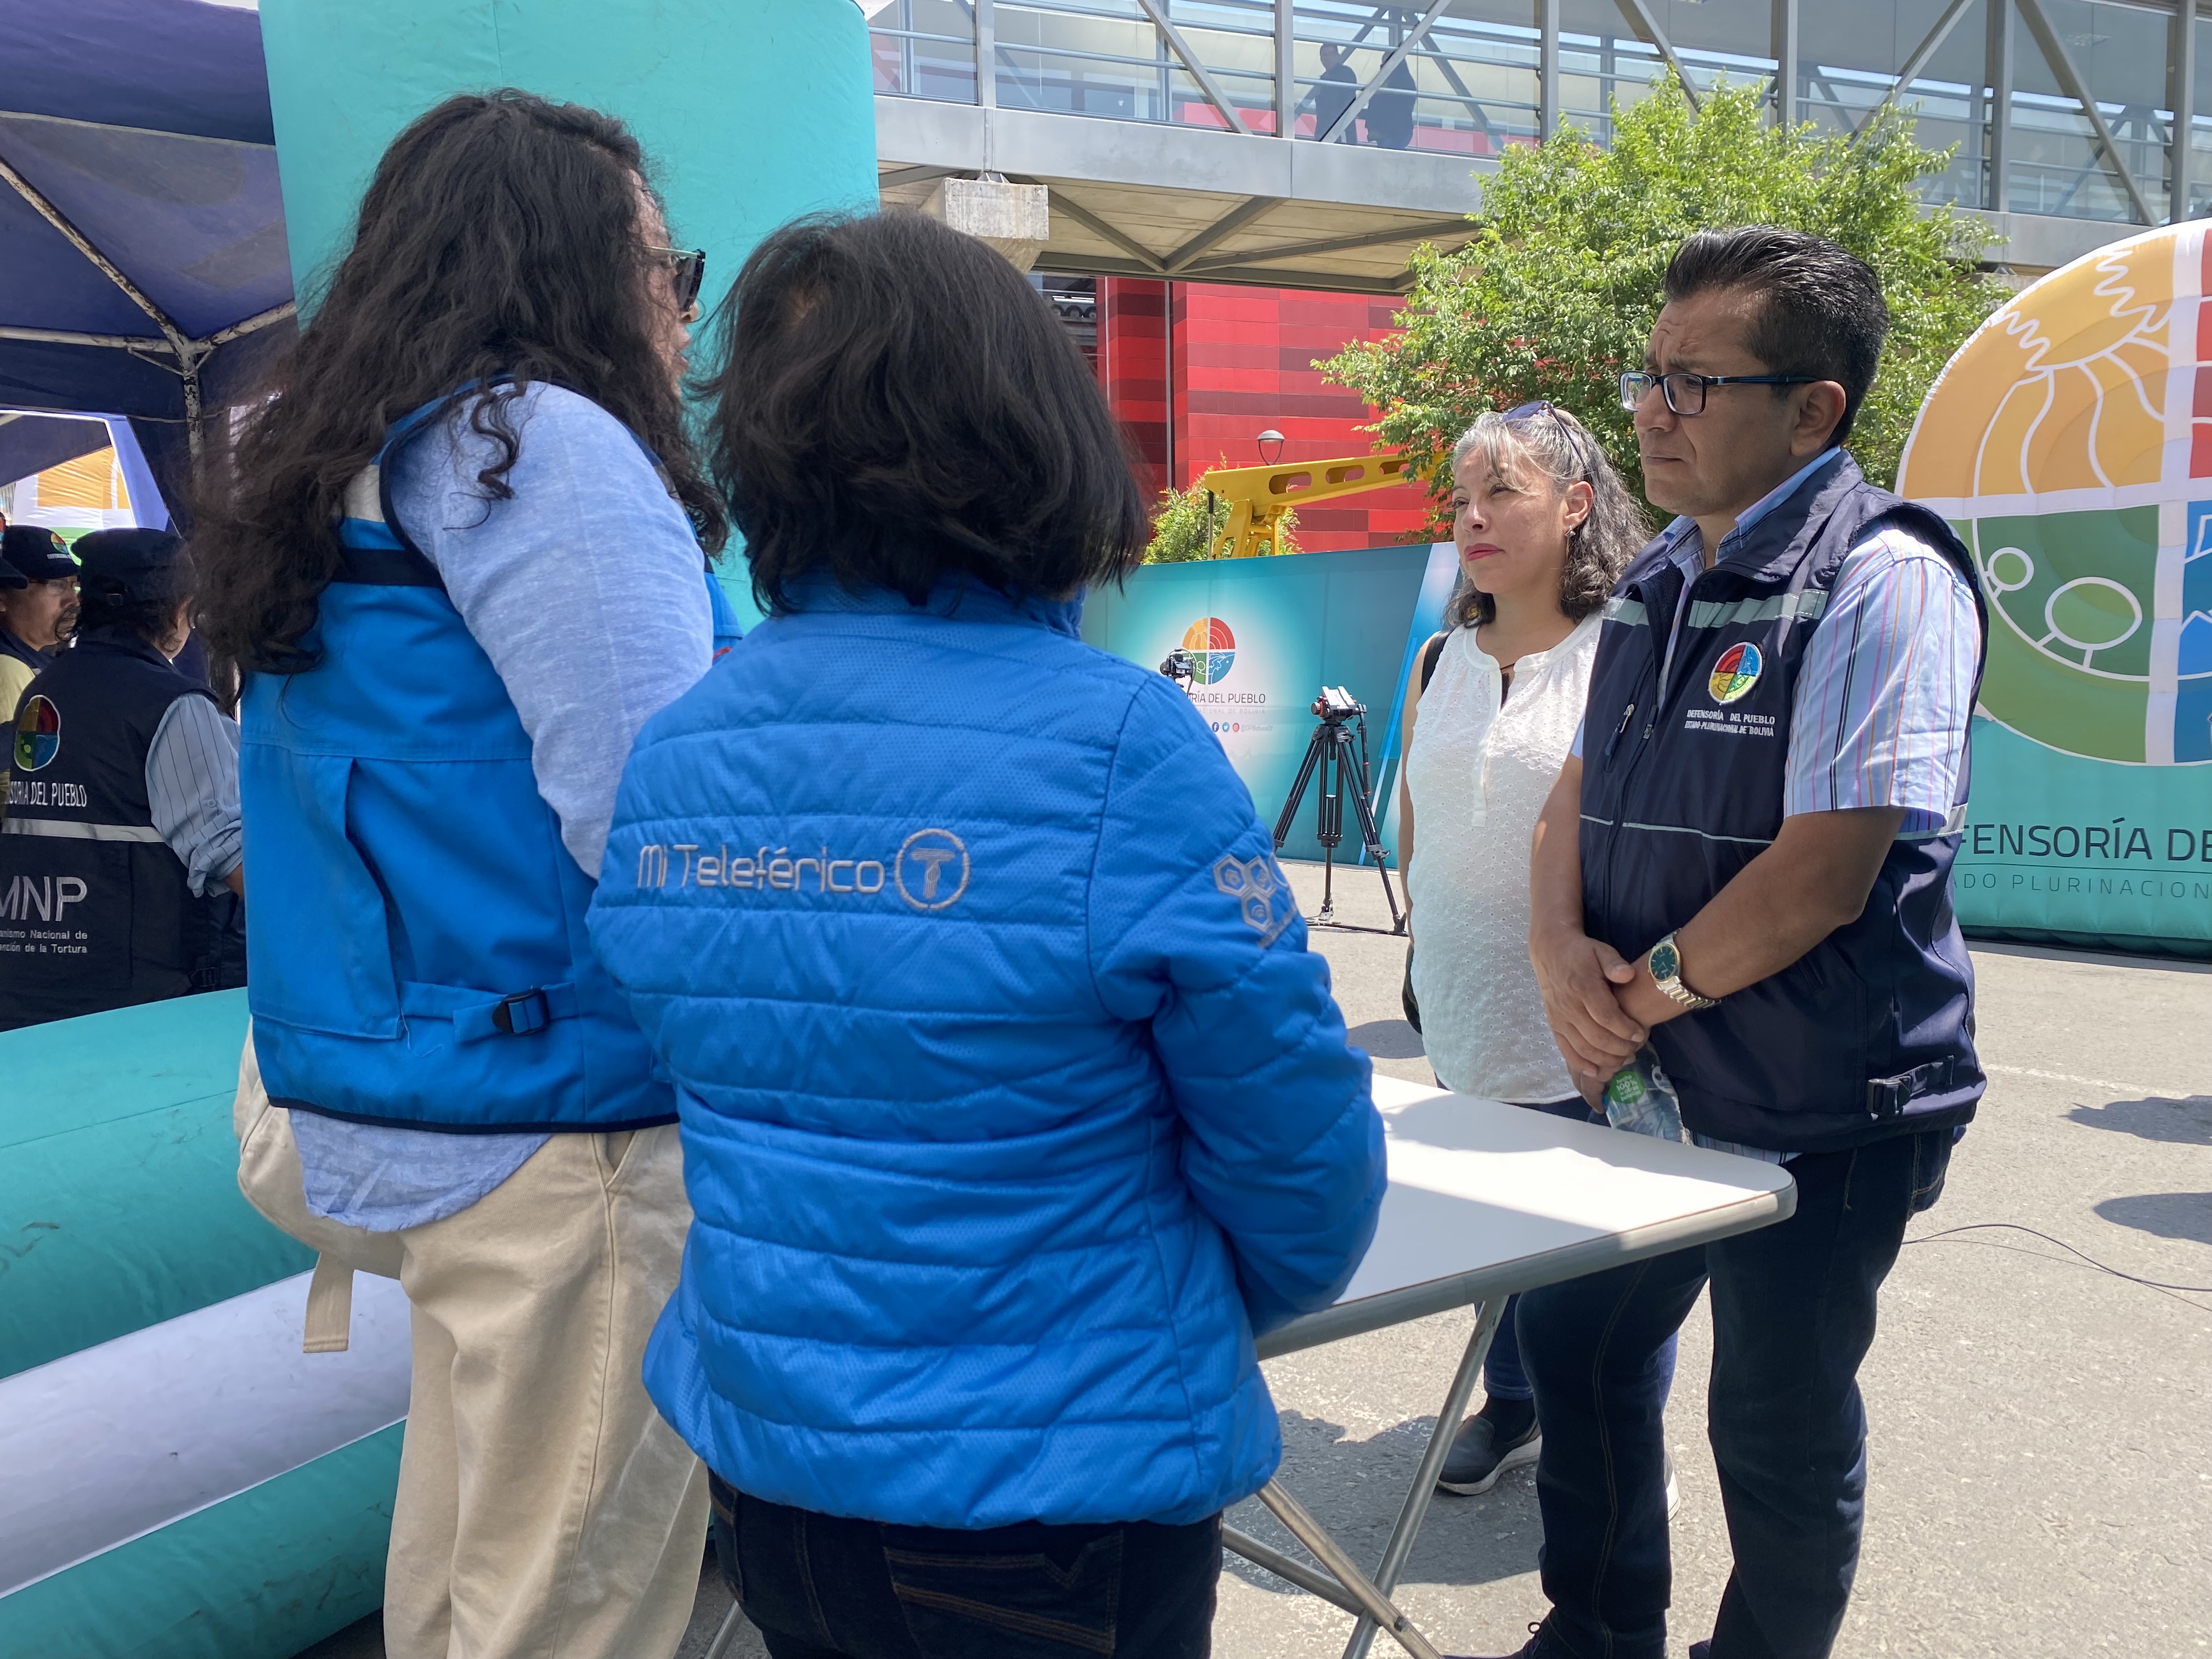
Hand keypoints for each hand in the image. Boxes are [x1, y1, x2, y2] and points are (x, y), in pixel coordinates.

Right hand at [1530, 926, 1645, 1093]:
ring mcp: (1559, 1018)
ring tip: (1624, 1059)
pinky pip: (1566, 1051)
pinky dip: (1581, 1065)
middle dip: (1620, 1048)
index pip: (1606, 1016)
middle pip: (1596, 1037)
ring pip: (1583, 1048)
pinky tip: (1597, 1071)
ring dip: (1605, 1059)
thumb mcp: (1600, 950)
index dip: (1625, 1029)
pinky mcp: (1554, 1025)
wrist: (1550, 950)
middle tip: (1636, 1048)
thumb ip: (1614, 963)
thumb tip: (1628, 975)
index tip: (1641, 1034)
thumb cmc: (1581, 952)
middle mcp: (1568, 1006)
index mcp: (1582, 986)